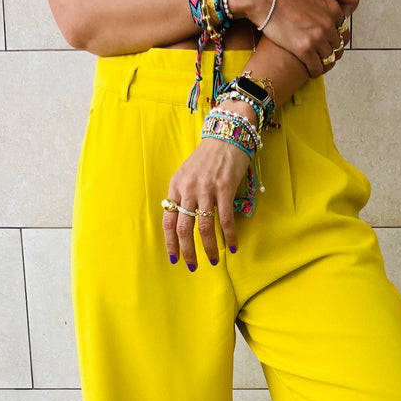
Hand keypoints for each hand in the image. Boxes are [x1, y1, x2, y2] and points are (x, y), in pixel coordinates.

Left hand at [162, 128, 252, 267]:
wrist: (227, 134)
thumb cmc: (208, 156)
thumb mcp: (188, 174)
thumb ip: (184, 195)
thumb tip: (184, 221)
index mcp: (176, 186)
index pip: (168, 220)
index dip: (170, 242)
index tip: (174, 258)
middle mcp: (188, 189)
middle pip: (184, 228)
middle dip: (188, 251)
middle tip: (193, 266)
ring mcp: (206, 189)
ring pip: (204, 228)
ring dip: (209, 248)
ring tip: (214, 260)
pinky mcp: (224, 189)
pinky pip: (225, 220)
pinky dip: (229, 236)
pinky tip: (232, 247)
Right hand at [231, 0, 356, 77]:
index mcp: (332, 9)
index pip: (343, 31)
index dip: (336, 39)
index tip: (329, 43)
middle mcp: (328, 24)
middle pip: (337, 46)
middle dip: (331, 52)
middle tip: (323, 56)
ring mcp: (317, 38)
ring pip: (328, 58)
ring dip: (324, 63)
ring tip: (317, 64)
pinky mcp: (304, 50)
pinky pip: (317, 68)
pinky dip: (315, 71)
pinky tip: (310, 71)